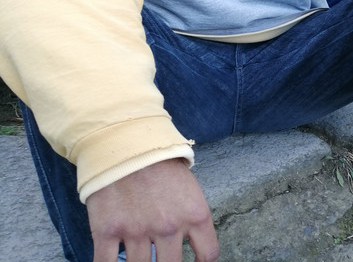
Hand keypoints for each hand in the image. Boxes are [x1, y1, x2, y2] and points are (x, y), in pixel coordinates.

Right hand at [87, 159, 219, 261]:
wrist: (125, 140)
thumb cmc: (159, 160)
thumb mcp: (188, 184)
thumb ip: (190, 215)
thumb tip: (188, 240)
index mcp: (195, 213)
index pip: (208, 254)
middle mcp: (169, 227)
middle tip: (161, 257)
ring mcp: (138, 231)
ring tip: (140, 255)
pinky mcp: (107, 232)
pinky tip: (114, 260)